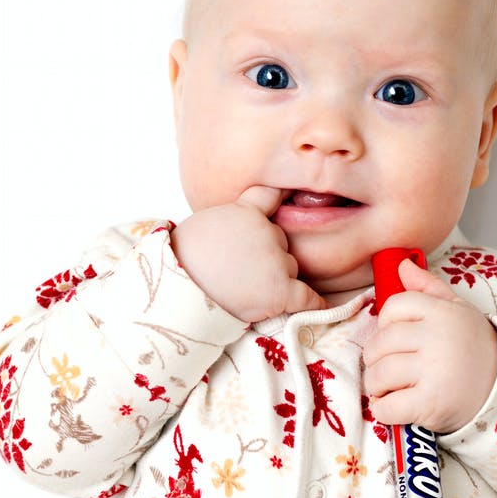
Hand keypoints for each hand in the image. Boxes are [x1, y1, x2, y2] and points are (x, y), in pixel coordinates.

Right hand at [170, 186, 326, 322]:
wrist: (177, 287)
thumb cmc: (183, 262)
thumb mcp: (204, 227)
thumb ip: (231, 224)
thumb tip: (239, 238)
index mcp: (244, 212)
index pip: (269, 195)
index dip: (281, 194)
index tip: (291, 192)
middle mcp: (266, 232)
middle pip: (280, 243)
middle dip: (268, 256)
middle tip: (238, 271)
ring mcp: (276, 260)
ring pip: (289, 268)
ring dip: (277, 279)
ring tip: (244, 290)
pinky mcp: (280, 289)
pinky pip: (307, 296)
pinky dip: (313, 302)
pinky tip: (319, 306)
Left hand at [362, 257, 496, 433]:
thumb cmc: (476, 349)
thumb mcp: (459, 311)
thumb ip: (429, 287)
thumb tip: (402, 265)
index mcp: (442, 313)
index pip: (393, 307)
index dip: (387, 323)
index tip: (397, 337)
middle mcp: (437, 339)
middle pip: (380, 343)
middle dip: (376, 358)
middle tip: (389, 367)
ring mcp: (433, 372)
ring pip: (378, 375)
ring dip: (376, 385)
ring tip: (391, 387)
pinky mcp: (430, 404)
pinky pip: (387, 407)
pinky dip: (383, 410)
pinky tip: (394, 406)